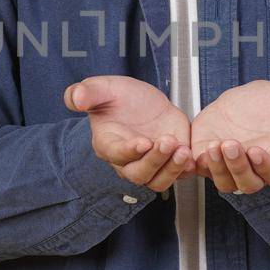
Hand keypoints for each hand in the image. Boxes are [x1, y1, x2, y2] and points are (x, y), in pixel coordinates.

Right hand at [64, 75, 196, 192]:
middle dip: (154, 160)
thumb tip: (75, 98)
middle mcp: (129, 160)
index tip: (143, 142)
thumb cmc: (119, 98)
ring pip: (159, 181)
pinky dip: (187, 169)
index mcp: (109, 144)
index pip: (116, 154)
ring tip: (184, 151)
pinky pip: (179, 174)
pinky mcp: (171, 161)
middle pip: (139, 174)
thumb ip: (87, 92)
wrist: (142, 103)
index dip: (129, 151)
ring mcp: (151, 163)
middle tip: (168, 141)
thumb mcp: (103, 88)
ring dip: (172, 169)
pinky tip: (194, 155)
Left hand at [190, 80, 269, 194]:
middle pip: (246, 182)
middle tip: (232, 143)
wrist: (242, 98)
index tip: (258, 151)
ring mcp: (227, 167)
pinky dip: (196, 165)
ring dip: (217, 167)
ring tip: (215, 144)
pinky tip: (192, 151)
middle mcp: (252, 169)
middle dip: (237, 166)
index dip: (264, 167)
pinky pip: (199, 170)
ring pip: (222, 181)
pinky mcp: (206, 159)